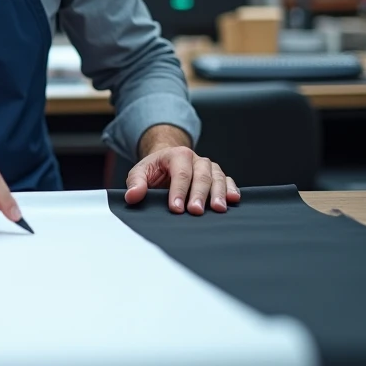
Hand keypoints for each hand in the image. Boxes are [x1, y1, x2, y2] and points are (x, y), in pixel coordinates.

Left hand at [124, 145, 239, 213]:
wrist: (167, 162)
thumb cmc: (154, 170)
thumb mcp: (140, 172)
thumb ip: (136, 183)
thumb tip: (132, 196)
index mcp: (178, 155)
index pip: (180, 173)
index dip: (178, 191)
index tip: (176, 208)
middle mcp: (197, 159)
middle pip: (201, 176)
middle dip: (199, 194)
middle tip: (196, 211)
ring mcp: (209, 167)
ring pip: (217, 177)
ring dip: (219, 193)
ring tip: (218, 209)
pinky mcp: (218, 176)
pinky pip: (228, 180)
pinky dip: (232, 189)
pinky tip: (233, 199)